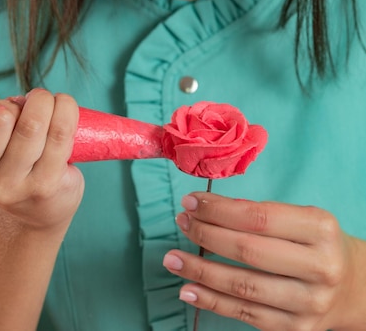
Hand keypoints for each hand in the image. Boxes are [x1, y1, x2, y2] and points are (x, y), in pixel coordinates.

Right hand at [0, 86, 83, 230]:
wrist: (35, 206)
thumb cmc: (3, 156)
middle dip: (16, 103)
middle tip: (21, 113)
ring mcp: (9, 187)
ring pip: (32, 123)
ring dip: (44, 102)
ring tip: (44, 107)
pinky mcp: (44, 186)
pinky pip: (61, 131)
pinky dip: (66, 108)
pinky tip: (63, 108)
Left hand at [163, 192, 365, 330]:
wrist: (354, 286)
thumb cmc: (318, 242)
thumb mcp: (303, 217)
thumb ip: (262, 214)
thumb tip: (207, 209)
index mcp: (320, 229)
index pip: (258, 217)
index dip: (218, 210)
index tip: (191, 201)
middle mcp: (319, 267)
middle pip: (248, 251)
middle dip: (206, 234)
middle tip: (181, 222)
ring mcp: (308, 303)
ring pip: (242, 286)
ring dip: (200, 271)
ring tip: (172, 258)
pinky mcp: (295, 329)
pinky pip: (244, 314)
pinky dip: (211, 302)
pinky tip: (188, 289)